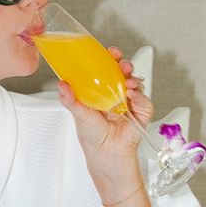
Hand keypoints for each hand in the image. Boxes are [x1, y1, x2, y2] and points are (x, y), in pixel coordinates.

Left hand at [57, 48, 150, 201]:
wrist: (106, 154)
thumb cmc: (92, 136)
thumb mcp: (79, 114)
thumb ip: (71, 99)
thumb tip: (61, 83)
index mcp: (102, 90)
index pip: (107, 70)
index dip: (109, 59)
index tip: (109, 52)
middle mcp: (117, 93)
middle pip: (123, 73)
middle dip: (124, 64)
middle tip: (120, 62)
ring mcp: (131, 102)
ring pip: (135, 83)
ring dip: (132, 78)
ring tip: (126, 80)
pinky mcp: (142, 112)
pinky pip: (144, 99)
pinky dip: (139, 95)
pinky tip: (131, 93)